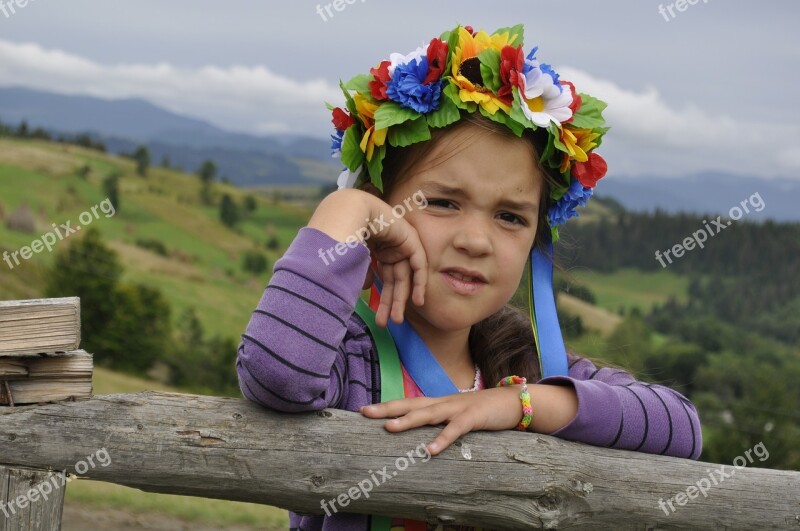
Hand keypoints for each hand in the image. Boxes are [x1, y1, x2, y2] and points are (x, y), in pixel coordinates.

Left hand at [359, 386, 525, 455]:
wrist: (510, 402)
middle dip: (387, 408)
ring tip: (389, 427)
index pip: (407, 402)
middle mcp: (443, 403)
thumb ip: (437, 420)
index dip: (386, 406)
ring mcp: (457, 408)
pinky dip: (442, 439)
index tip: (364, 409)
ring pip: (429, 414)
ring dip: (408, 420)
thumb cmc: (479, 410)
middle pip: (411, 404)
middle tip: (365, 412)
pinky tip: (430, 450)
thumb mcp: (454, 414)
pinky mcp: (473, 418)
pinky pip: (455, 430)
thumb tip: (417, 429)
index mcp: (437, 403)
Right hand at [362, 197, 427, 327]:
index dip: (383, 298)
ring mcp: (400, 242)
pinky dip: (419, 282)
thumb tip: (368, 286)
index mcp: (375, 249)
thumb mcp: (354, 259)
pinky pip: (419, 264)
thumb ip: (363, 272)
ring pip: (405, 276)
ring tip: (397, 320)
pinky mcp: (411, 238)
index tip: (379, 317)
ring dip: (401, 298)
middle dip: (391, 302)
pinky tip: (417, 301)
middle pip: (393, 279)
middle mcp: (389, 246)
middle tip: (388, 323)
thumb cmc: (344, 233)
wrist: (349, 213)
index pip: (383, 277)